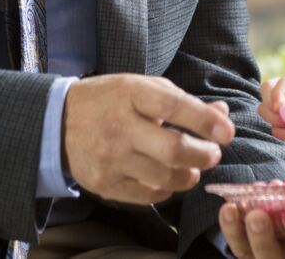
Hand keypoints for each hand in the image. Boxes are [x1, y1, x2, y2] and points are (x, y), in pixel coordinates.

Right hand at [63, 74, 233, 203]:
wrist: (58, 122)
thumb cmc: (109, 101)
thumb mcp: (142, 88)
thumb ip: (182, 102)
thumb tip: (221, 114)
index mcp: (131, 94)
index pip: (174, 107)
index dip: (205, 121)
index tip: (227, 131)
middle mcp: (120, 126)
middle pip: (173, 149)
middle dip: (203, 155)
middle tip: (212, 154)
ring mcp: (110, 158)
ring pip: (164, 177)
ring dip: (189, 175)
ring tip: (193, 168)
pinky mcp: (104, 183)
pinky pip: (148, 195)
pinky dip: (166, 189)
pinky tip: (168, 178)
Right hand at [260, 67, 284, 154]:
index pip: (281, 81)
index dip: (277, 94)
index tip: (279, 108)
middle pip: (266, 91)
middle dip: (272, 107)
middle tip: (284, 120)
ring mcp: (284, 106)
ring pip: (264, 109)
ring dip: (277, 122)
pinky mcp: (283, 122)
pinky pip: (273, 127)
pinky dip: (283, 133)